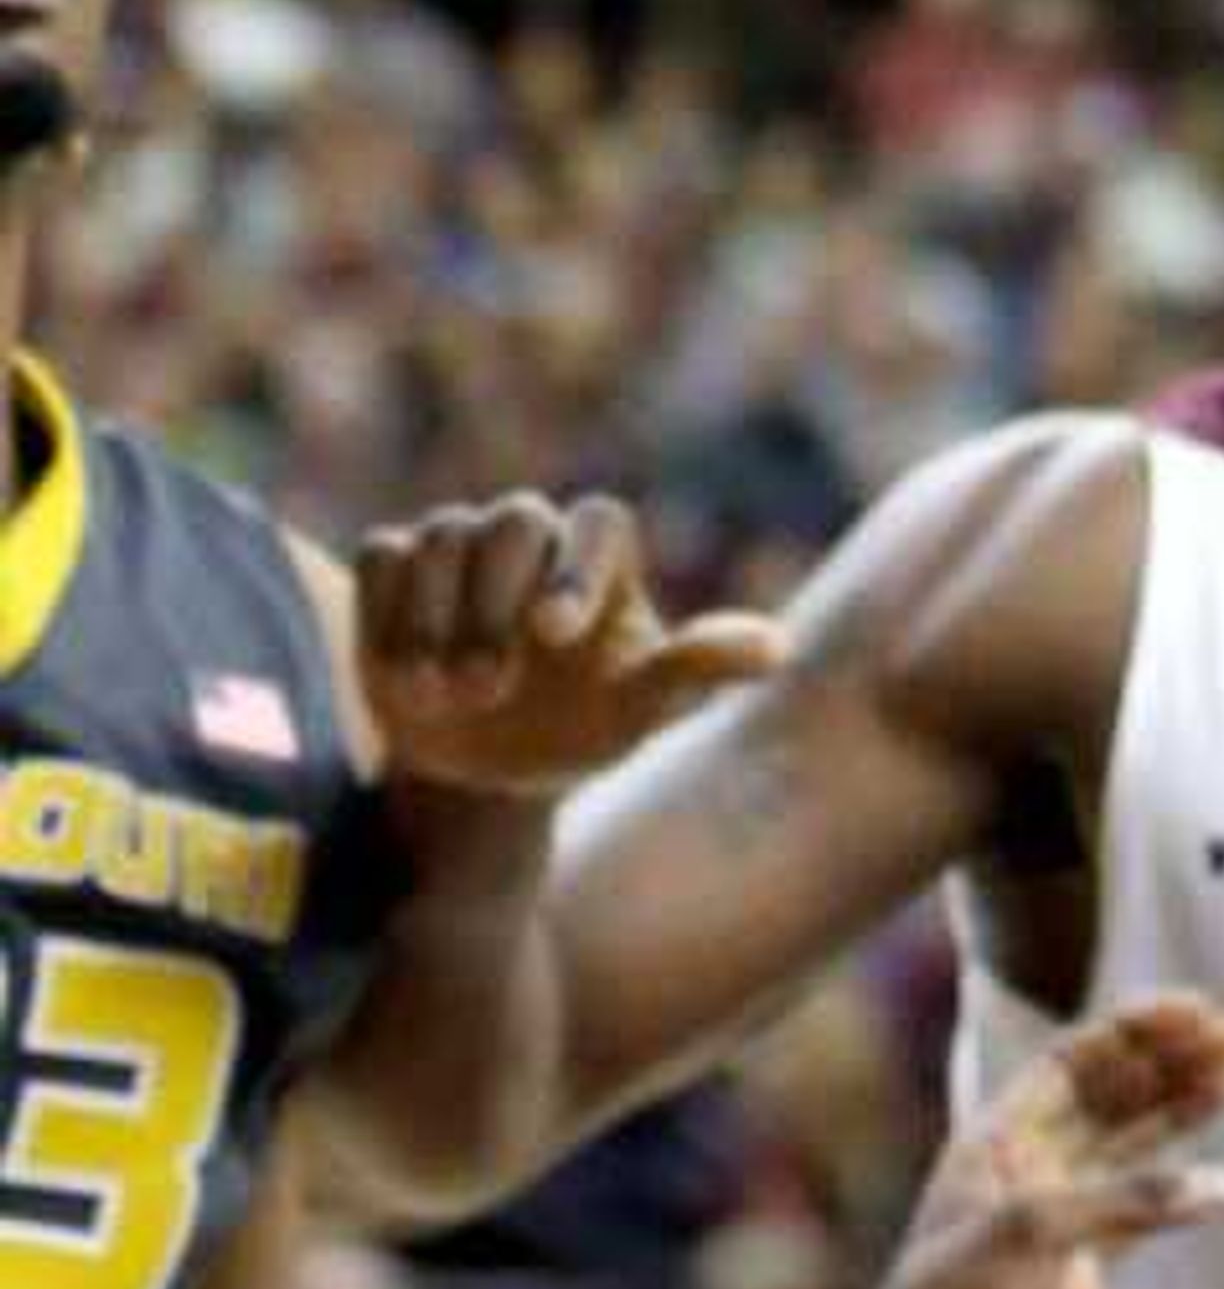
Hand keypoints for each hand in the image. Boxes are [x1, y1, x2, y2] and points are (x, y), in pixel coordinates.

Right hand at [353, 492, 785, 803]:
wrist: (488, 767)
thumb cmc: (582, 726)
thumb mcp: (639, 713)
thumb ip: (694, 672)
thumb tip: (776, 652)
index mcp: (600, 555)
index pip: (600, 522)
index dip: (577, 568)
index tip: (554, 633)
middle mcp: (531, 536)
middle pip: (512, 521)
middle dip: (493, 605)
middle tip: (488, 687)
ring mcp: (460, 548)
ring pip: (440, 536)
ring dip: (434, 620)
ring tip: (444, 695)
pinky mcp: (396, 572)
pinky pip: (382, 556)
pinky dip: (384, 613)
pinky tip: (400, 676)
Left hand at [817, 998, 1223, 1288]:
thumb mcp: (1030, 1235)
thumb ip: (1126, 1201)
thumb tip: (1220, 1184)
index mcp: (1000, 1136)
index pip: (1076, 1058)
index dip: (1136, 1029)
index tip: (1197, 1008)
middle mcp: (1031, 1165)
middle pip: (1114, 1092)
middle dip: (1174, 1060)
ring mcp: (1059, 1217)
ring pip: (1134, 1144)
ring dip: (1186, 1107)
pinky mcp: (1082, 1271)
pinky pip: (1142, 1212)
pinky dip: (1183, 1192)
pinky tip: (1222, 1181)